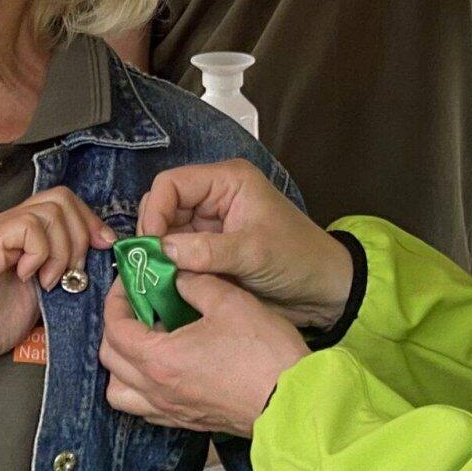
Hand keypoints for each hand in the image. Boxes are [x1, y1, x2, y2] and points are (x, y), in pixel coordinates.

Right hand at [0, 187, 113, 405]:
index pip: (64, 200)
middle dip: (80, 235)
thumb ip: (66, 265)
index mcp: (21, 231)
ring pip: (50, 212)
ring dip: (62, 250)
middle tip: (72, 272)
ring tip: (49, 281)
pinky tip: (29, 277)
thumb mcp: (45, 288)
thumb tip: (101, 252)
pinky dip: (40, 253)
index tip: (104, 247)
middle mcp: (7, 223)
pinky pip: (29, 227)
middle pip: (61, 198)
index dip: (90, 220)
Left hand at [99, 272, 308, 437]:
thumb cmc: (263, 353)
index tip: (131, 281)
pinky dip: (141, 387)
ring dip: (122, 363)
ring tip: (145, 339)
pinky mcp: (187, 421)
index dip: (117, 298)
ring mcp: (171, 410)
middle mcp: (156, 389)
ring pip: (119, 391)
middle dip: (117, 325)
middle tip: (138, 303)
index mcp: (159, 359)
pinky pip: (145, 408)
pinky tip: (164, 367)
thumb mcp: (229, 301)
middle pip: (110, 358)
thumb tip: (176, 274)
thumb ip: (194, 282)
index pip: (114, 327)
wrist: (292, 402)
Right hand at [138, 160, 351, 327]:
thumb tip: (163, 251)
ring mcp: (211, 225)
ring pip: (167, 233)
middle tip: (149, 266)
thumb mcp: (254, 252)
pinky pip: (178, 254)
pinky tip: (165, 285)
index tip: (151, 245)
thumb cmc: (298, 258)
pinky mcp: (210, 250)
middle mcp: (215, 197)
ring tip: (155, 279)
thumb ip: (207, 251)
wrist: (322, 289)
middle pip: (164, 207)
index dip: (156, 211)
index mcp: (228, 181)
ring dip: (160, 254)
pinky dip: (170, 268)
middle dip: (154, 234)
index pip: (172, 184)